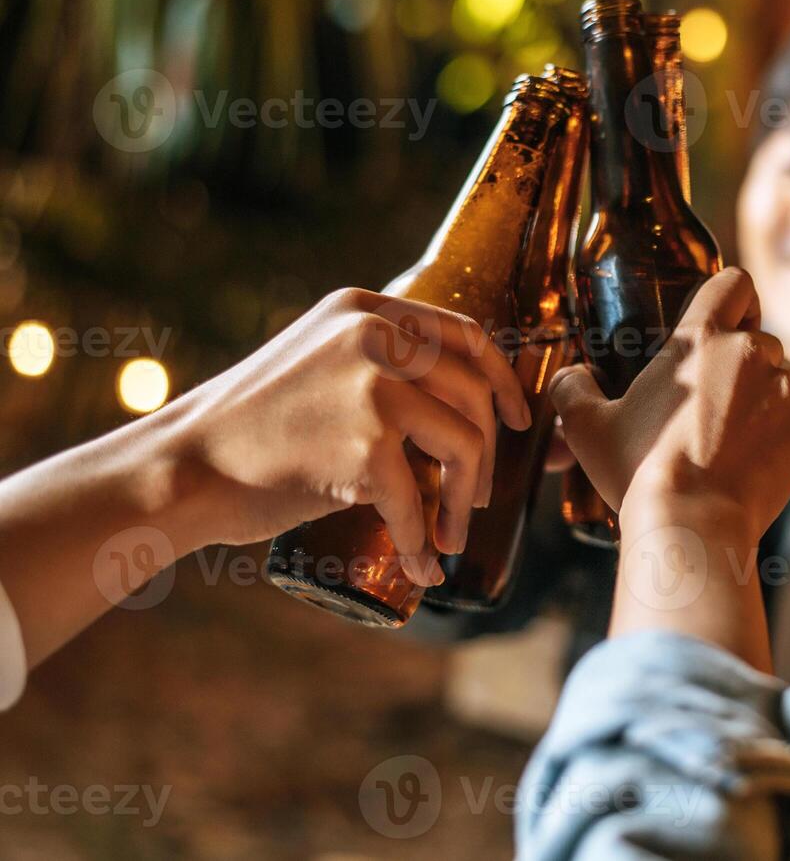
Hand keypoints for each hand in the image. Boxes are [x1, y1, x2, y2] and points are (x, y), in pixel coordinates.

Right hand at [178, 288, 531, 579]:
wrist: (183, 466)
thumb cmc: (252, 429)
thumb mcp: (320, 363)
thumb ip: (380, 365)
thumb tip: (457, 406)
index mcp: (366, 310)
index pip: (467, 335)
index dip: (503, 381)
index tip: (518, 419)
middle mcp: (374, 336)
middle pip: (474, 396)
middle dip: (487, 457)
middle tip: (475, 500)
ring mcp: (370, 387)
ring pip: (464, 445)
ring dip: (463, 502)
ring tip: (448, 535)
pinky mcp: (363, 445)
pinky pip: (416, 502)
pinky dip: (420, 543)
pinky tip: (419, 566)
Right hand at [551, 268, 789, 548]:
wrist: (694, 524)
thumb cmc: (638, 470)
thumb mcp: (586, 426)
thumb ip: (574, 389)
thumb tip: (571, 376)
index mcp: (701, 339)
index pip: (734, 283)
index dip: (732, 298)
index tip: (725, 321)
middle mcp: (751, 353)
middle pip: (759, 340)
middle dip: (742, 367)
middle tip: (713, 406)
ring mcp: (787, 392)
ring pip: (781, 385)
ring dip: (762, 405)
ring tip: (730, 446)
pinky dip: (781, 441)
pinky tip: (752, 468)